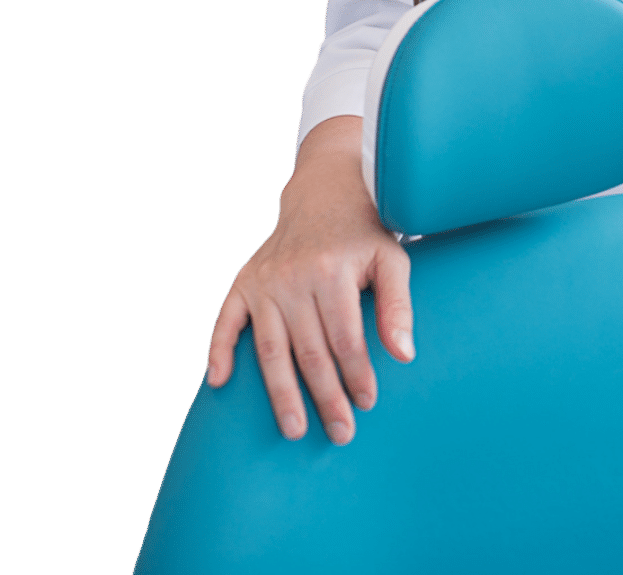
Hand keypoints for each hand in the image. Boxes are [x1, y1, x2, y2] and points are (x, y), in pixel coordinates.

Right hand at [206, 115, 413, 444]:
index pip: (345, 338)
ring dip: (281, 393)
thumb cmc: (364, 232)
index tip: (367, 404)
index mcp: (332, 270)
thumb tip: (404, 355)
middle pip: (309, 351)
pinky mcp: (243, 282)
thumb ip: (398, 306)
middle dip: (325, 397)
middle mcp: (293, 276)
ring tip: (294, 429)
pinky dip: (218, 350)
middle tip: (341, 432)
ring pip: (271, 349)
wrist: (325, 191)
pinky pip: (225, 321)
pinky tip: (221, 383)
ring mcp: (264, 281)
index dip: (357, 374)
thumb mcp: (392, 258)